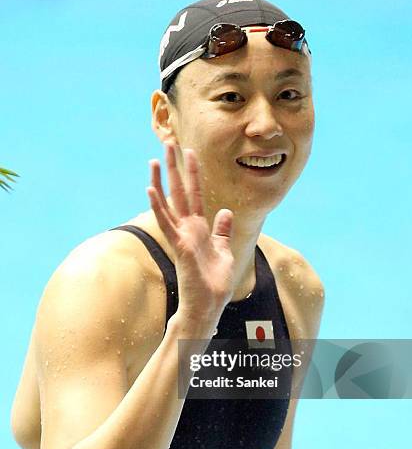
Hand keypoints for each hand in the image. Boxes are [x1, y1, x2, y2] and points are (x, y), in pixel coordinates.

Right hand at [146, 143, 234, 320]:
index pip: (195, 194)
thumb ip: (222, 230)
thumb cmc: (213, 282)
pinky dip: (158, 206)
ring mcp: (181, 236)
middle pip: (180, 192)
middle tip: (168, 143)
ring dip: (161, 180)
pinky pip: (166, 223)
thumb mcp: (224, 250)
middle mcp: (188, 228)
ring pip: (169, 202)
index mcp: (199, 228)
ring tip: (154, 159)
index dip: (193, 173)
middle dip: (174, 167)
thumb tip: (225, 211)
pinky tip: (150, 189)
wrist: (207, 306)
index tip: (190, 152)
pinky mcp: (179, 246)